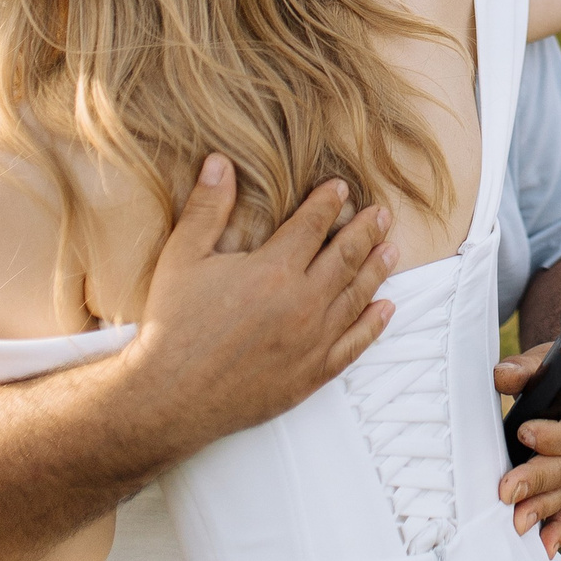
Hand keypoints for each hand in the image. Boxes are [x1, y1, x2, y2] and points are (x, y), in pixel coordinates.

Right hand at [121, 156, 396, 449]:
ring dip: (376, 269)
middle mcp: (303, 303)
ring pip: (356, 296)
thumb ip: (206, 208)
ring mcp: (312, 341)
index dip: (328, 203)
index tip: (341, 188)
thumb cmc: (173, 327)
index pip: (313, 225)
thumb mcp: (182, 258)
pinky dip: (373, 324)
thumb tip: (219, 162)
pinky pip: (354, 344)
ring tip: (391, 250)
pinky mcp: (312, 374)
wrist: (169, 397)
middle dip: (366, 231)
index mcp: (274, 270)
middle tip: (381, 214)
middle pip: (346, 257)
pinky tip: (385, 308)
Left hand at [494, 347, 560, 555]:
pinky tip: (544, 547)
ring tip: (516, 523)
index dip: (556, 437)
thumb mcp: (544, 362)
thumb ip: (524, 368)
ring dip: (543, 508)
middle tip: (507, 492)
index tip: (524, 432)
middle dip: (539, 481)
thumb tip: (501, 375)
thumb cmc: (559, 375)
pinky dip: (560, 528)